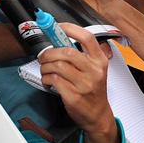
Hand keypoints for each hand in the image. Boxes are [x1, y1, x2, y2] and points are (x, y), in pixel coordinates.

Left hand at [38, 23, 118, 142]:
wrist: (98, 115)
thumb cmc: (93, 91)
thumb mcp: (95, 70)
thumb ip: (81, 55)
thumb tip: (58, 38)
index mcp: (100, 60)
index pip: (87, 37)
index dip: (70, 28)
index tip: (56, 26)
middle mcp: (94, 71)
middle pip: (67, 52)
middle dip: (49, 53)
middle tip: (43, 57)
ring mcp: (85, 84)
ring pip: (58, 66)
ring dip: (45, 67)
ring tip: (45, 70)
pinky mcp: (74, 96)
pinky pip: (54, 80)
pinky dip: (46, 79)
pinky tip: (48, 81)